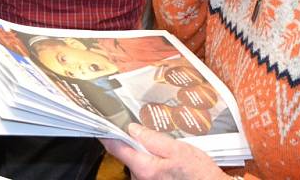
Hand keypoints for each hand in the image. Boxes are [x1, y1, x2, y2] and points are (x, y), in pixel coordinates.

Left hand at [101, 123, 228, 179]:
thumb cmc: (198, 173)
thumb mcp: (178, 150)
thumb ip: (153, 139)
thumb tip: (133, 129)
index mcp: (144, 168)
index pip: (117, 149)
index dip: (108, 135)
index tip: (101, 124)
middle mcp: (141, 179)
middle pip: (128, 154)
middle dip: (135, 141)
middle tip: (148, 130)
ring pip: (138, 161)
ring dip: (146, 151)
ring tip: (165, 147)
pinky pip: (146, 169)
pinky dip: (152, 160)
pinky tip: (168, 159)